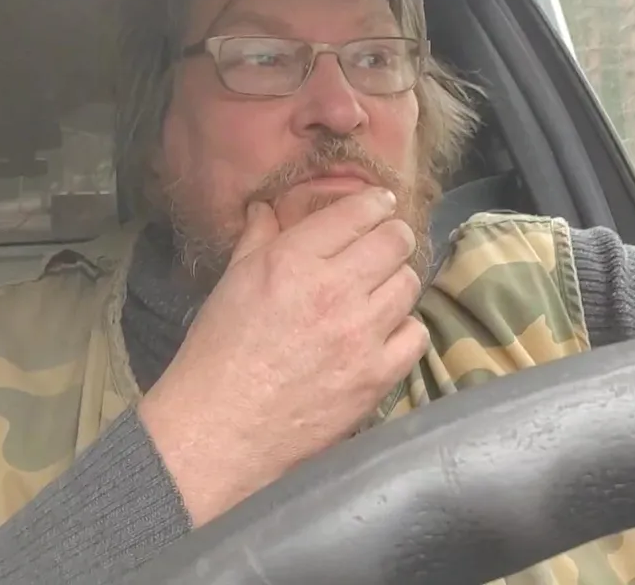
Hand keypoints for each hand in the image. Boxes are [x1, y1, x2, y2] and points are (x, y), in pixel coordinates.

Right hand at [138, 187, 427, 526]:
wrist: (221, 430)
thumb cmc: (218, 354)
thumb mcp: (232, 282)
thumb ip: (258, 239)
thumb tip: (270, 207)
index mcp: (294, 261)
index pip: (358, 212)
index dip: (375, 204)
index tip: (379, 206)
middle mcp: (335, 290)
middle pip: (396, 241)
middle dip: (393, 237)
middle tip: (384, 246)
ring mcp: (362, 335)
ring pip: (409, 283)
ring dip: (397, 282)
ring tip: (379, 292)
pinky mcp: (377, 376)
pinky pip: (416, 335)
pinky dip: (404, 331)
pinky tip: (383, 335)